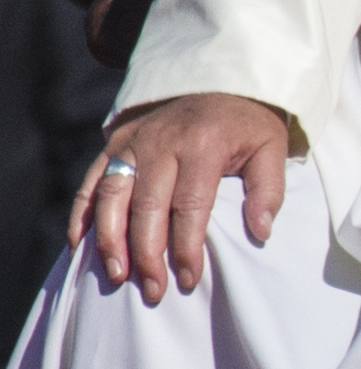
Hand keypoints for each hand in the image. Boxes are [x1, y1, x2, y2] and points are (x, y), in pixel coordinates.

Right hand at [71, 93, 290, 303]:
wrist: (223, 78)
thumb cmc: (249, 123)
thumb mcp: (271, 147)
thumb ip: (268, 189)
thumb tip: (261, 232)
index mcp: (204, 142)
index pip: (190, 205)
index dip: (186, 247)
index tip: (188, 279)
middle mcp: (163, 140)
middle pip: (147, 206)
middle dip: (147, 254)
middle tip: (152, 290)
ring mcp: (135, 140)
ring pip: (112, 195)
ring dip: (109, 240)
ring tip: (117, 276)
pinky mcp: (116, 140)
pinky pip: (92, 181)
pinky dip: (82, 215)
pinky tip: (80, 248)